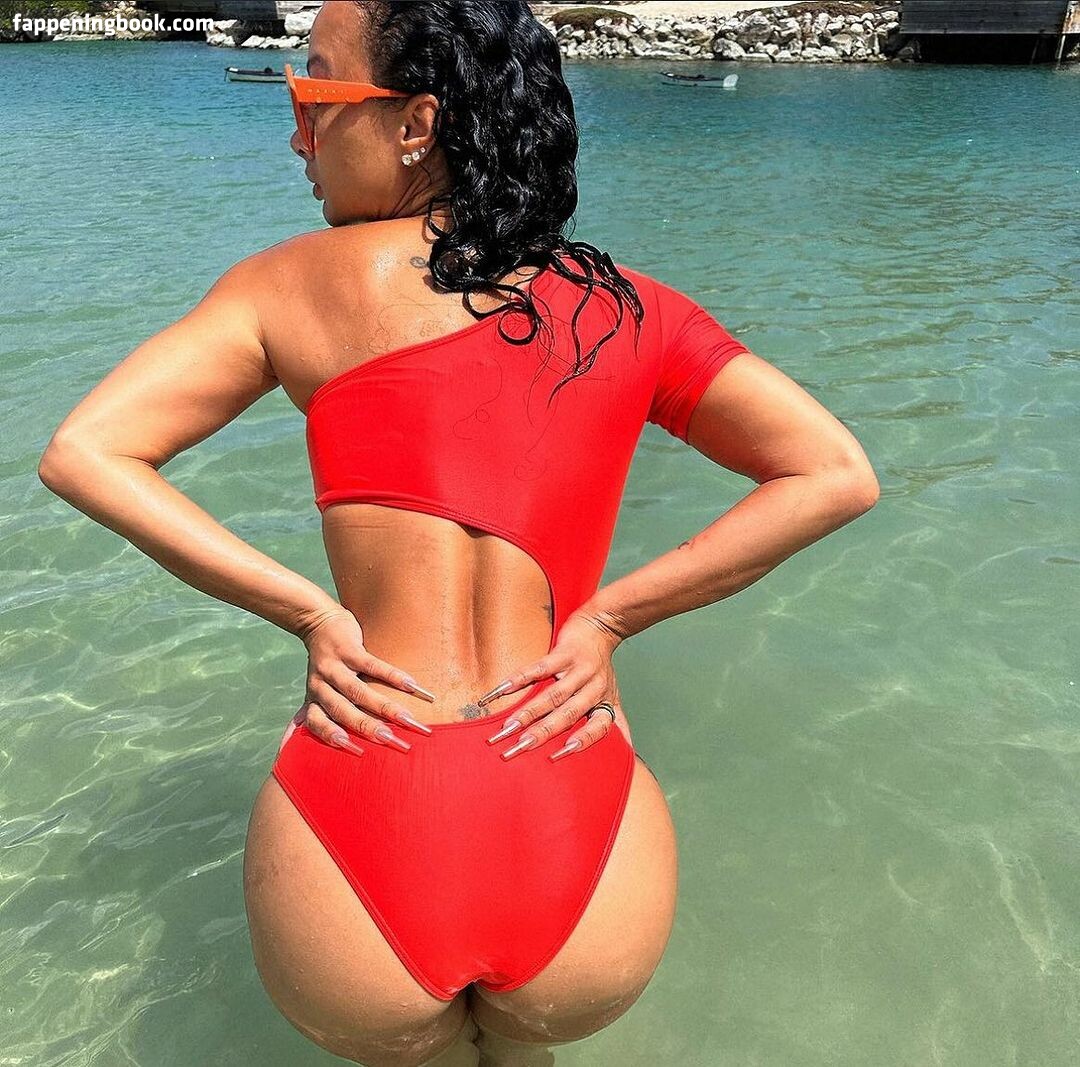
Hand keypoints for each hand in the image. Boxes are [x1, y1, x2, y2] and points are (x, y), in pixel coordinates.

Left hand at [292, 606, 437, 757]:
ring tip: (406, 718)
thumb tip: (288, 747)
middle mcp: (320, 684)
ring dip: (384, 706)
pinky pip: (372, 665)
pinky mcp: (349, 649)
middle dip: (366, 726)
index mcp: (313, 698)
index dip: (332, 736)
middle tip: (389, 740)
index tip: (355, 751)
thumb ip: (306, 716)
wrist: (319, 622)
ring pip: (358, 691)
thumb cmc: (322, 664)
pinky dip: (392, 676)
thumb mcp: (312, 690)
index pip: (317, 722)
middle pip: (342, 710)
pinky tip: (411, 685)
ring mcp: (335, 666)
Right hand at [475, 610, 626, 760]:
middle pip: (567, 714)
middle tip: (520, 748)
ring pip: (552, 695)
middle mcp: (593, 688)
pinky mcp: (564, 652)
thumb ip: (619, 725)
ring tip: (508, 727)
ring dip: (529, 712)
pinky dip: (521, 678)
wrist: (600, 627)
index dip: (582, 741)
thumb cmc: (602, 669)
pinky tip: (503, 689)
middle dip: (543, 732)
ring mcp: (579, 669)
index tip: (559, 755)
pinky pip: (540, 668)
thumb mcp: (613, 697)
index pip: (597, 727)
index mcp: (604, 702)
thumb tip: (630, 755)